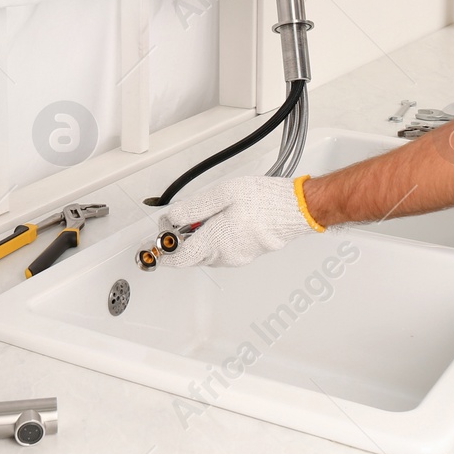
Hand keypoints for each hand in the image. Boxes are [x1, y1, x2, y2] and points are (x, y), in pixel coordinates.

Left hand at [159, 175, 323, 267]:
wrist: (295, 209)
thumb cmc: (264, 200)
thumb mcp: (222, 194)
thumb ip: (193, 209)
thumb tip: (171, 218)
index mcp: (216, 241)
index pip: (179, 259)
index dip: (164, 251)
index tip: (158, 239)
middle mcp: (225, 256)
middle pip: (191, 257)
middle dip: (181, 241)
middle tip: (181, 220)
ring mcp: (237, 258)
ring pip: (206, 255)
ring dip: (199, 241)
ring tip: (205, 216)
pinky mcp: (247, 255)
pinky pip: (222, 253)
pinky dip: (214, 241)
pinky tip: (222, 222)